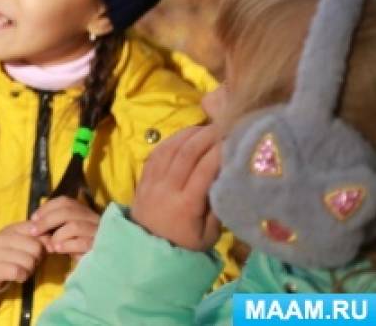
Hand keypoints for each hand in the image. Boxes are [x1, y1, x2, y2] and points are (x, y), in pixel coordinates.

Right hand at [0, 221, 44, 291]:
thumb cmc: (3, 255)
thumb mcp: (17, 242)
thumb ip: (35, 239)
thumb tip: (53, 242)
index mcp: (12, 228)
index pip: (36, 229)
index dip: (45, 240)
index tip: (43, 250)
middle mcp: (4, 237)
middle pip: (36, 247)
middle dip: (38, 258)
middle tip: (31, 262)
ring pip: (29, 261)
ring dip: (30, 269)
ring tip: (23, 269)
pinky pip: (19, 272)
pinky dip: (23, 277)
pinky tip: (18, 276)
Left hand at [30, 196, 100, 257]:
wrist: (106, 264)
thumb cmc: (80, 247)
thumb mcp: (67, 233)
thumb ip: (55, 225)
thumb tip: (35, 222)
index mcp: (84, 212)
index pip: (65, 201)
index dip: (47, 207)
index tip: (33, 218)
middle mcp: (93, 218)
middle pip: (67, 211)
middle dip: (47, 220)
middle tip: (33, 231)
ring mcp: (98, 232)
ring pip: (74, 226)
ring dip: (57, 235)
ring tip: (48, 245)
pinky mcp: (100, 246)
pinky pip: (81, 242)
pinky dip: (66, 245)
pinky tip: (57, 249)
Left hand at [131, 124, 223, 250]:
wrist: (146, 250)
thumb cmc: (184, 244)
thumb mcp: (208, 235)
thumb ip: (217, 208)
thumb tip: (228, 180)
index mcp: (186, 205)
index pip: (203, 171)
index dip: (218, 152)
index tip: (232, 140)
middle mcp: (167, 189)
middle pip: (185, 154)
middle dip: (205, 136)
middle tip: (222, 126)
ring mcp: (152, 181)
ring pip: (169, 149)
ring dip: (188, 134)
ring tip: (205, 126)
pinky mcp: (143, 178)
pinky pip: (156, 153)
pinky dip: (171, 140)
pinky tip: (184, 134)